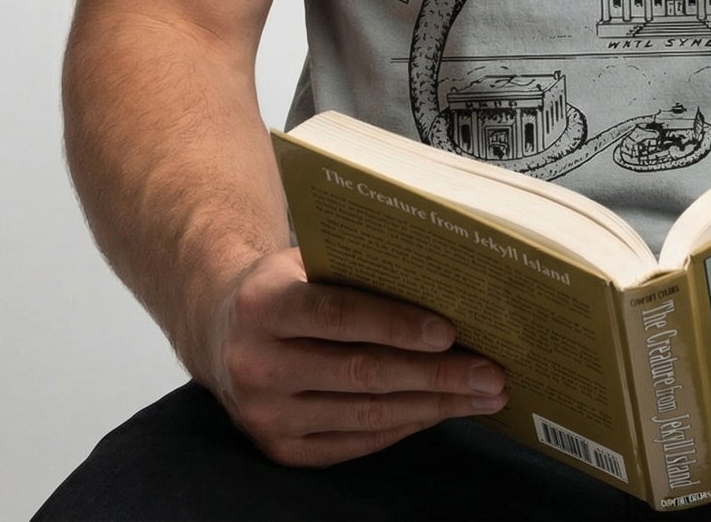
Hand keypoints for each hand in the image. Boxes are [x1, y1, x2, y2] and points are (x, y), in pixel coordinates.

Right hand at [199, 246, 508, 465]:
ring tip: (482, 396)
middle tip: (490, 373)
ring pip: (364, 414)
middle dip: (435, 375)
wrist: (220, 329)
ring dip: (432, 406)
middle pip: (360, 373)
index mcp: (263, 305)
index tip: (450, 331)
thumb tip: (443, 277)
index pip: (339, 316)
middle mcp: (256, 364)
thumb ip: (358, 267)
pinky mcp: (278, 449)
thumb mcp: (307, 260)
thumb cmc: (284, 284)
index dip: (396, 325)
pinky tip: (439, 411)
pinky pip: (353, 442)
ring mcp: (265, 414)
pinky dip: (403, 426)